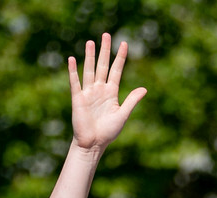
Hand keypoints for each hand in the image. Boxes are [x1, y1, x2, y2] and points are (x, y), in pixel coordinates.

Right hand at [67, 33, 145, 152]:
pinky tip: (72, 59)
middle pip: (103, 66)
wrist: (93, 144)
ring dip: (90, 56)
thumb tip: (144, 89)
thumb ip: (132, 101)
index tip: (124, 43)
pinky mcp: (78, 98)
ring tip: (91, 42)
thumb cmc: (108, 132)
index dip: (120, 57)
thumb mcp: (123, 115)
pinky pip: (75, 82)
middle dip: (105, 51)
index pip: (116, 70)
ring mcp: (88, 93)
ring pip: (90, 70)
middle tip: (107, 34)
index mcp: (111, 92)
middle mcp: (100, 89)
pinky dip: (73, 71)